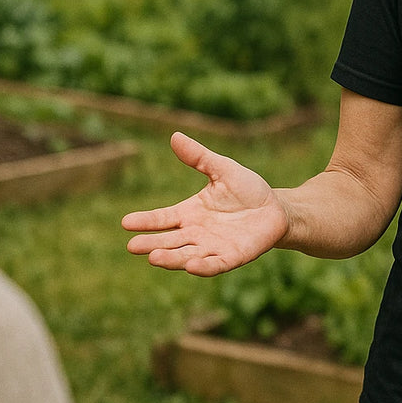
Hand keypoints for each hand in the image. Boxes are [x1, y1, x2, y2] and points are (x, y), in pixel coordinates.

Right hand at [121, 132, 289, 276]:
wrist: (276, 208)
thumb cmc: (247, 190)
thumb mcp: (223, 169)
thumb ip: (199, 157)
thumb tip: (175, 136)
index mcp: (189, 213)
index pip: (162, 218)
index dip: (145, 221)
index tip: (126, 222)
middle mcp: (196, 233)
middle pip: (169, 241)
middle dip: (152, 244)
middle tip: (133, 246)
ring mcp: (213, 247)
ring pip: (187, 255)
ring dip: (171, 258)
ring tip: (154, 258)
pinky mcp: (232, 257)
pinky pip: (215, 264)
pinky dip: (202, 266)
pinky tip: (190, 266)